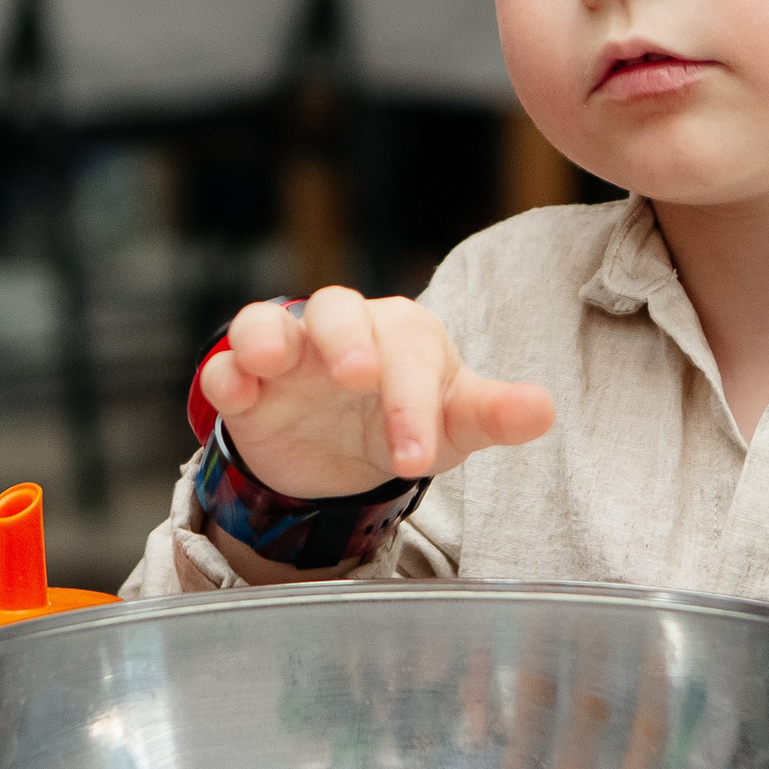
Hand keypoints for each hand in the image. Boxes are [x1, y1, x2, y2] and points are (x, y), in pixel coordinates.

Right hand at [200, 288, 556, 498]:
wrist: (344, 450)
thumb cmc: (408, 417)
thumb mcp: (454, 422)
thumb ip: (494, 414)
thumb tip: (543, 409)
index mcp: (402, 333)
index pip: (409, 355)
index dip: (412, 405)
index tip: (416, 459)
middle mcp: (344, 330)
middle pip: (337, 309)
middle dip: (346, 340)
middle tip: (358, 377)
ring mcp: (290, 353)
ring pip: (268, 322)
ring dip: (266, 338)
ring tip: (271, 365)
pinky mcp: (247, 381)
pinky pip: (225, 364)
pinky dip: (225, 375)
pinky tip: (238, 398)